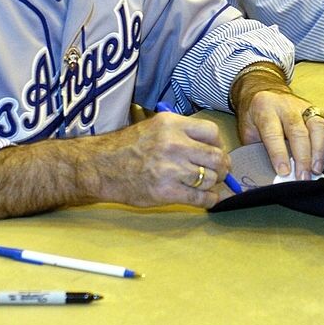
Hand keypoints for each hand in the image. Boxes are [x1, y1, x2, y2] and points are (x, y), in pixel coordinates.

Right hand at [93, 112, 229, 208]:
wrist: (100, 167)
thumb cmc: (126, 147)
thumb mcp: (154, 127)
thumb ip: (181, 133)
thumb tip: (212, 147)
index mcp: (171, 124)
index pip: (212, 131)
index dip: (218, 144)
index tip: (216, 151)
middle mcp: (174, 144)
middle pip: (216, 157)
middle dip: (223, 166)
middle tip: (221, 171)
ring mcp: (171, 169)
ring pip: (211, 178)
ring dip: (213, 184)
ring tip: (208, 185)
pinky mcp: (167, 192)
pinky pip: (201, 198)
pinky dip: (209, 200)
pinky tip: (207, 198)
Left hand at [236, 89, 323, 179]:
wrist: (261, 90)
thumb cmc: (254, 115)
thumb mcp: (246, 130)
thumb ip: (256, 149)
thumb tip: (267, 175)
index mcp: (265, 109)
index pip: (273, 133)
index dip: (279, 153)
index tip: (285, 172)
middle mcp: (286, 106)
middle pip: (298, 130)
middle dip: (303, 156)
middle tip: (304, 176)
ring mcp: (303, 106)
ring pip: (316, 124)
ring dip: (319, 148)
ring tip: (318, 168)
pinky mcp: (316, 107)